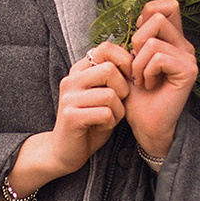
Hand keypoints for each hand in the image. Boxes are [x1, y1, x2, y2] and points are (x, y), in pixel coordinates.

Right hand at [3, 42, 130, 197]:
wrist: (65, 151)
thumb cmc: (90, 122)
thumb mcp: (103, 95)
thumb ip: (113, 78)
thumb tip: (134, 56)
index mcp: (78, 71)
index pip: (104, 49)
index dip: (124, 62)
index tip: (128, 79)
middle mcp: (71, 80)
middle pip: (109, 69)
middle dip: (123, 89)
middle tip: (119, 103)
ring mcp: (69, 98)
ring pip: (110, 94)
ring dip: (118, 110)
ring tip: (110, 118)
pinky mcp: (71, 116)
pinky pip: (105, 113)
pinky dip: (111, 122)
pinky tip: (102, 126)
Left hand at [125, 0, 197, 160]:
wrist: (146, 124)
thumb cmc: (137, 94)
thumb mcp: (132, 60)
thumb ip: (139, 37)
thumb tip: (139, 14)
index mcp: (172, 39)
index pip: (167, 5)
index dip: (147, 14)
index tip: (137, 42)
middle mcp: (184, 44)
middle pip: (158, 15)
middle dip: (137, 39)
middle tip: (136, 65)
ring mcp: (188, 57)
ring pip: (152, 40)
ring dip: (138, 63)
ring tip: (141, 80)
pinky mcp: (188, 70)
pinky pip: (158, 57)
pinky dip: (146, 72)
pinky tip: (149, 86)